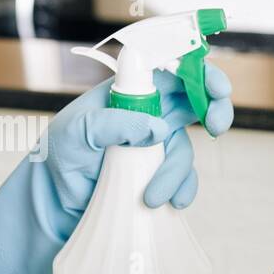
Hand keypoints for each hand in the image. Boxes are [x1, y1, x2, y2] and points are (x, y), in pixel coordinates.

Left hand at [37, 65, 233, 215]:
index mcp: (131, 91)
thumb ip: (114, 123)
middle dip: (215, 110)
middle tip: (215, 127)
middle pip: (197, 101)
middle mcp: (149, 113)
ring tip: (151, 197)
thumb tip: (158, 128)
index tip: (216, 89)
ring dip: (176, 173)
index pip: (172, 71)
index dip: (201, 73)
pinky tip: (170, 203)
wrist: (57, 198)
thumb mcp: (77, 130)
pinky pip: (185, 178)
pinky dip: (183, 190)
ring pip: (187, 149)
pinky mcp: (160, 173)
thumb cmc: (61, 154)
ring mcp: (157, 145)